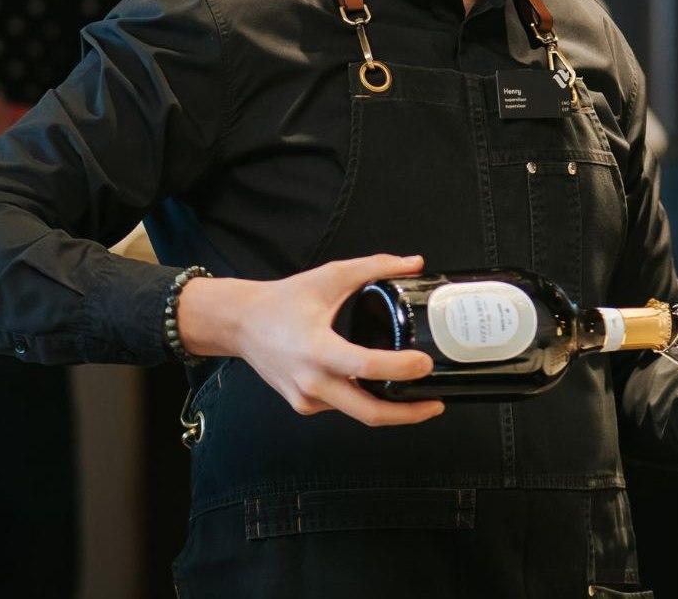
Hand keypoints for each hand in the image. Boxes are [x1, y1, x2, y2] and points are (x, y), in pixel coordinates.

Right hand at [177, 254, 444, 427]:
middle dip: (407, 414)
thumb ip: (375, 267)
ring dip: (390, 409)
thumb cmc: (284, 300)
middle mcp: (311, 381)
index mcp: (317, 348)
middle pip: (368, 413)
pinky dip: (365, 400)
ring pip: (358, 413)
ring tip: (418, 396)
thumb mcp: (330, 276)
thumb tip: (415, 263)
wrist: (241, 324)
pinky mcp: (304, 405)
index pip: (364, 366)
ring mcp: (307, 399)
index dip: (399, 369)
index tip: (424, 363)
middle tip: (436, 403)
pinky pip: (343, 408)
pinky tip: (380, 387)